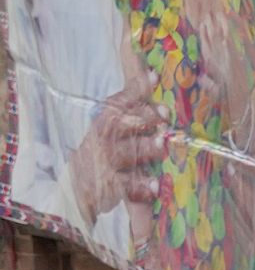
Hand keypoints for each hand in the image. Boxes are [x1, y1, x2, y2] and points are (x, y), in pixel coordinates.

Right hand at [67, 89, 163, 221]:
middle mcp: (100, 140)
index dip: (134, 90)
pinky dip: (140, 186)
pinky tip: (155, 186)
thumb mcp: (111, 134)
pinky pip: (125, 186)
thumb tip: (154, 87)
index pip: (117, 103)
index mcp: (102, 124)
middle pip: (118, 124)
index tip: (152, 77)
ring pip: (123, 153)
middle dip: (141, 118)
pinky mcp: (108, 187)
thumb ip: (131, 116)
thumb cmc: (102, 157)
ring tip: (162, 145)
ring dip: (144, 148)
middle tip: (163, 114)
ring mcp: (103, 163)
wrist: (76, 192)